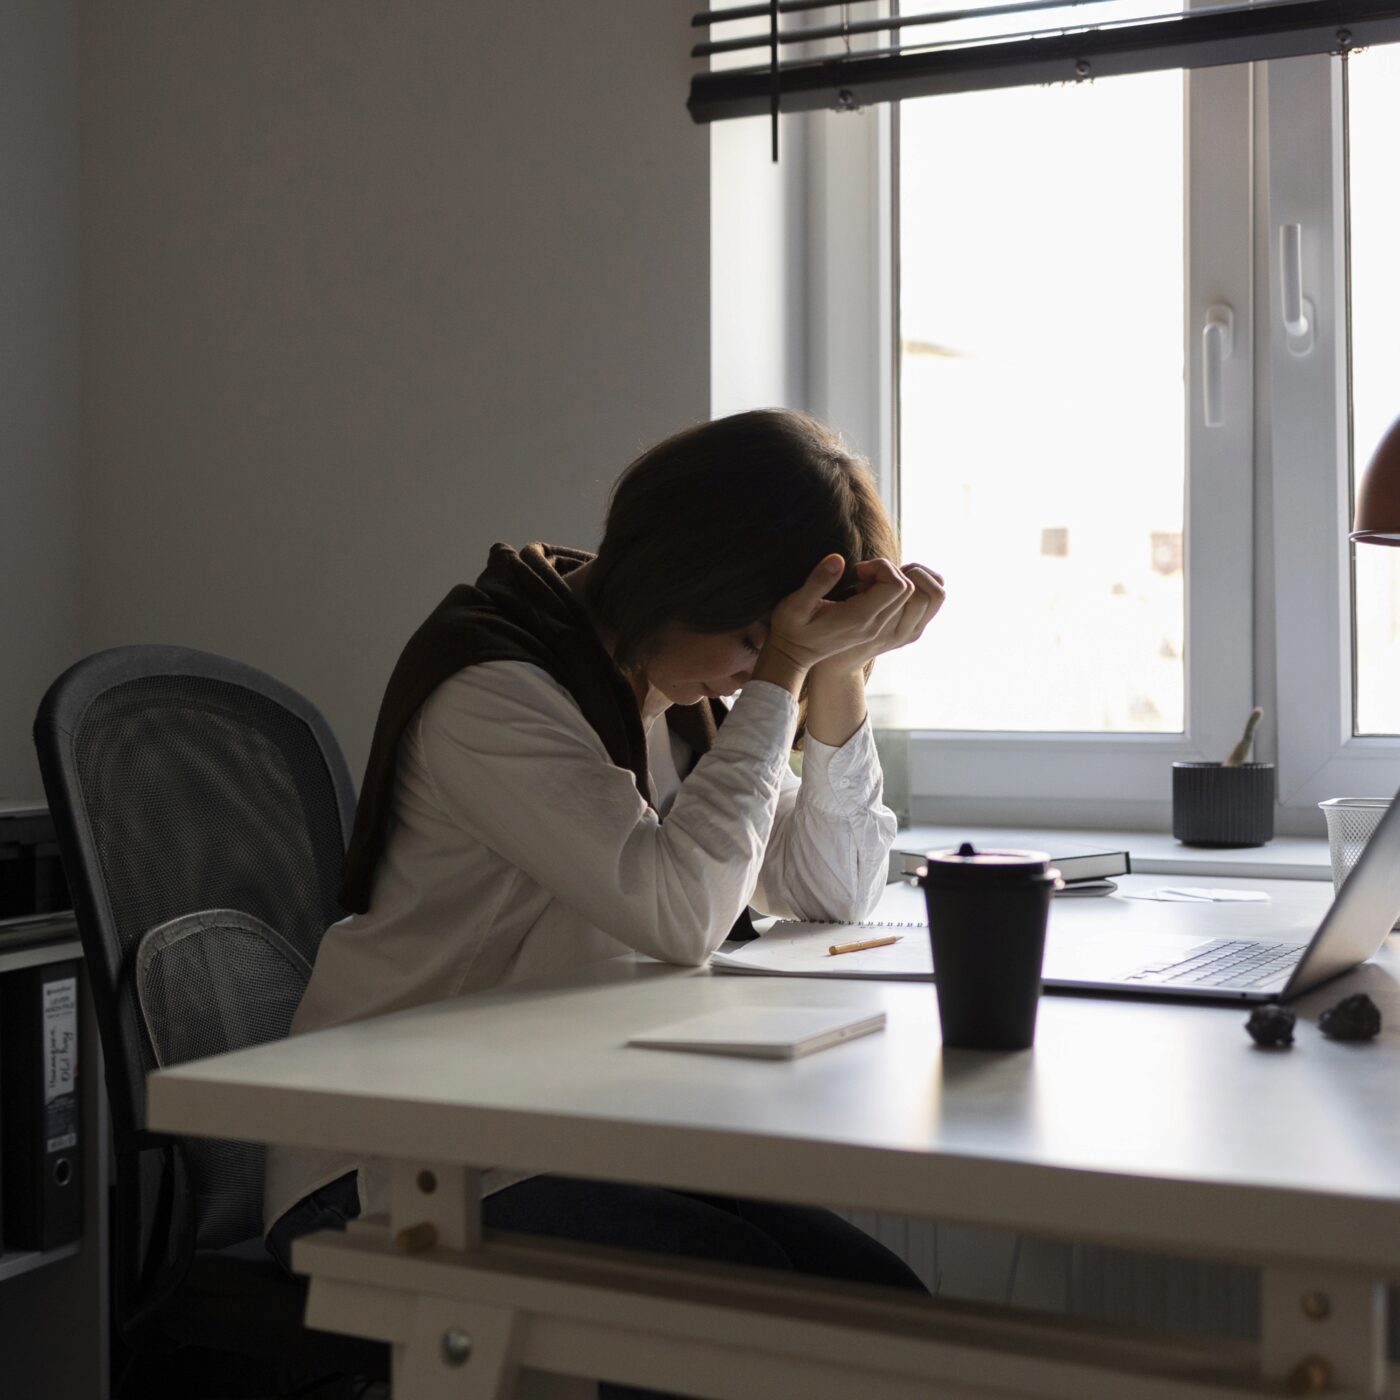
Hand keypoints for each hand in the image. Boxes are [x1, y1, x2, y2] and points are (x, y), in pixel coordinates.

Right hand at [750, 554, 915, 694]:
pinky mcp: (873, 629)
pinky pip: (895, 605)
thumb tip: (837, 559)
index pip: (897, 586)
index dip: (883, 567)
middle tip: (861, 572)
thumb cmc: (790, 629)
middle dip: (888, 571)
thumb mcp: (795, 604)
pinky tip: (861, 590)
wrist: (792, 656)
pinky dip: (885, 590)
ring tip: (861, 580)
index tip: (858, 569)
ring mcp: (875, 629)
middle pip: (907, 590)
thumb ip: (817, 582)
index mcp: (859, 618)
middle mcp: (873, 626)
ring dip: (887, 580)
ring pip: (905, 598)